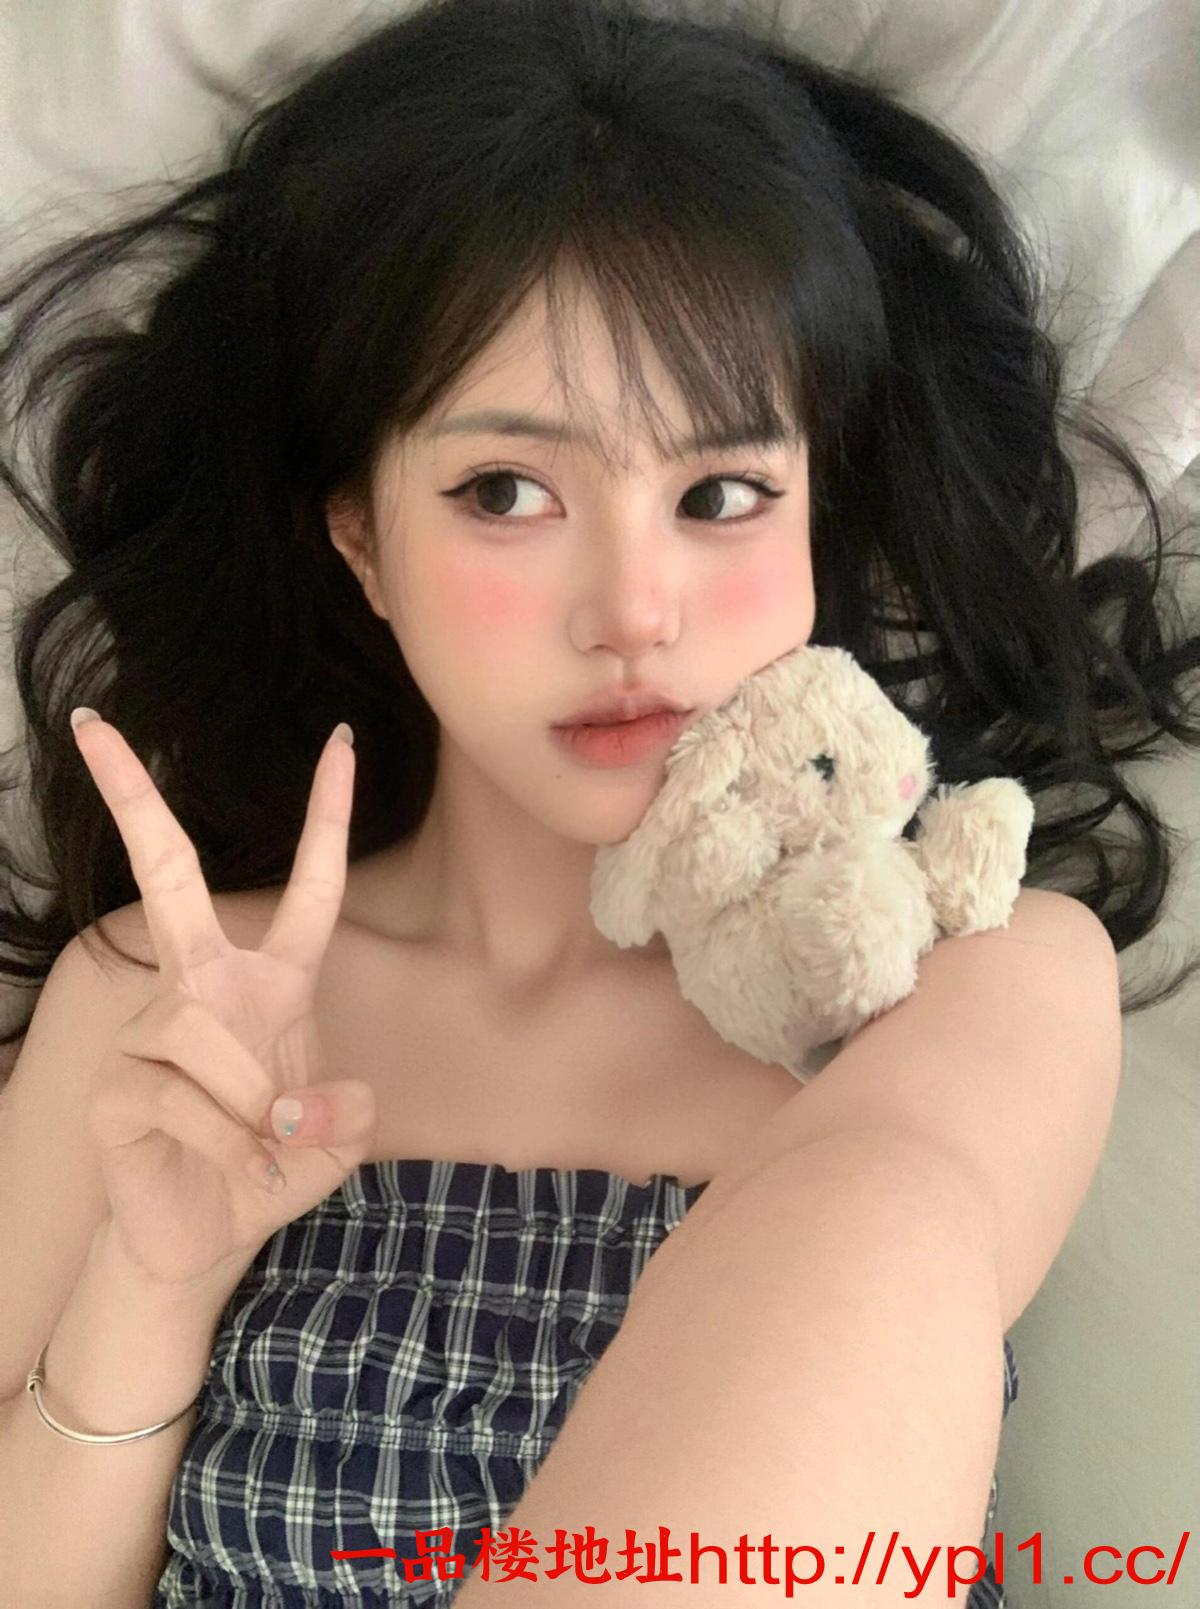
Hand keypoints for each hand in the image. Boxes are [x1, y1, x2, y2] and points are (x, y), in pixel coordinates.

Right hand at [71, 713, 377, 1293]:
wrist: (205, 1238)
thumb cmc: (271, 1167)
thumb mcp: (339, 1141)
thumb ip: (348, 1114)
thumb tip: (308, 1101)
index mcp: (271, 981)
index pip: (310, 886)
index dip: (328, 815)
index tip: (342, 741)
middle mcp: (204, 986)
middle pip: (167, 874)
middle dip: (132, 797)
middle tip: (93, 727)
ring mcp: (152, 1029)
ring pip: (206, 1028)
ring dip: (256, 1100)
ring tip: (266, 1143)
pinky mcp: (117, 1084)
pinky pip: (179, 1093)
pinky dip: (228, 1139)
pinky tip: (238, 1164)